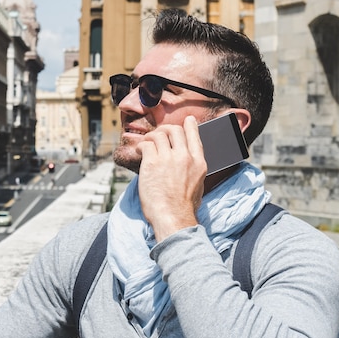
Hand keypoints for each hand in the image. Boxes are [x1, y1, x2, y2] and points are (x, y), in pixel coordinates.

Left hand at [136, 115, 206, 240]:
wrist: (173, 217)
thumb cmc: (184, 207)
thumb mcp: (198, 183)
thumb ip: (193, 167)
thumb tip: (188, 160)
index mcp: (198, 162)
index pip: (194, 135)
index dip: (190, 125)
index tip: (187, 120)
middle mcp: (184, 157)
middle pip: (174, 130)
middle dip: (165, 129)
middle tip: (158, 134)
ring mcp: (168, 159)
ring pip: (158, 134)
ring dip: (151, 137)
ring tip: (147, 144)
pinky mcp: (151, 163)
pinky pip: (145, 145)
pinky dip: (141, 146)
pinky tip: (140, 152)